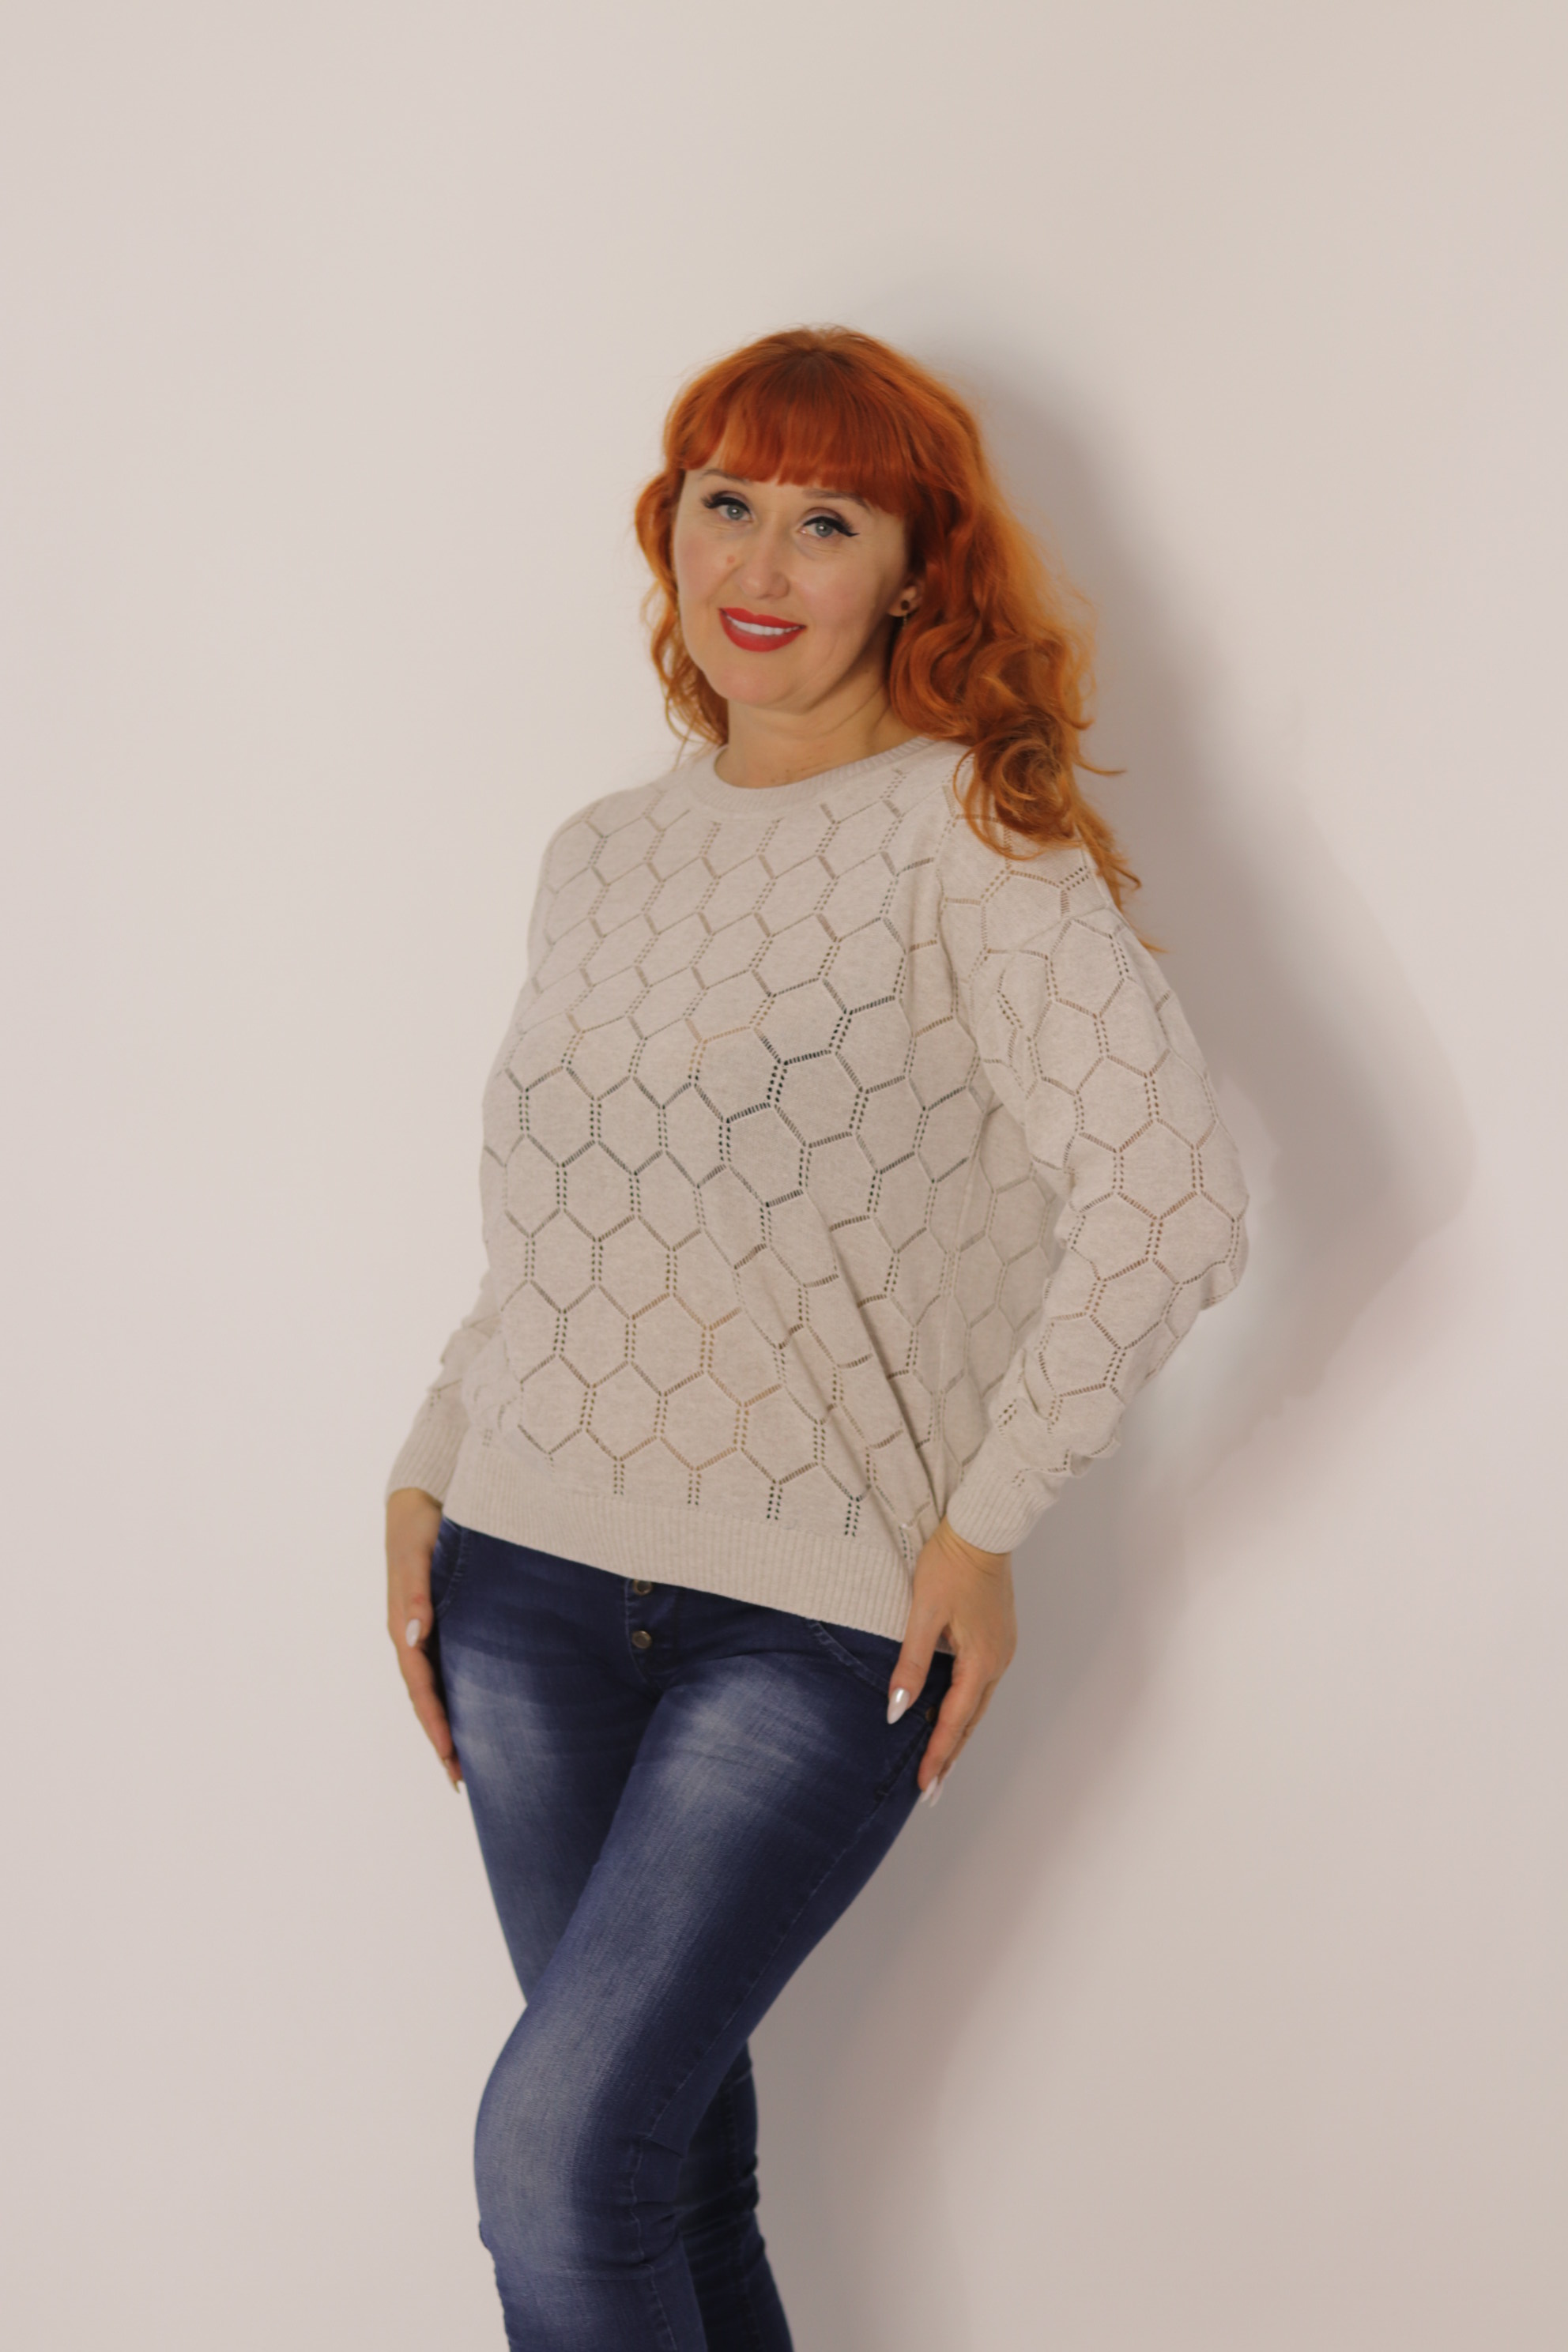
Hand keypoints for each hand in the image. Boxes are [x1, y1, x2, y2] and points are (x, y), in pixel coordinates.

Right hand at [386, 1486, 461, 1788]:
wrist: (425, 1497)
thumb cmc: (419, 1525)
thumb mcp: (415, 1554)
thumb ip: (414, 1594)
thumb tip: (414, 1637)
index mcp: (405, 1627)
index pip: (419, 1686)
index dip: (434, 1722)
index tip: (449, 1754)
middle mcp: (416, 1636)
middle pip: (427, 1698)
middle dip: (442, 1738)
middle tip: (462, 1779)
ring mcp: (430, 1631)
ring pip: (439, 1687)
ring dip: (452, 1723)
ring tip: (471, 1762)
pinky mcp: (446, 1622)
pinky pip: (451, 1667)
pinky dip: (461, 1695)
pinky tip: (480, 1711)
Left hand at [889, 1518, 1015, 1801]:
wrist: (982, 1527)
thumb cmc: (950, 1564)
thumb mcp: (923, 1614)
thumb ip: (911, 1664)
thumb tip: (898, 1710)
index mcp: (981, 1660)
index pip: (955, 1721)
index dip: (938, 1756)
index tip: (924, 1787)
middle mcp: (998, 1661)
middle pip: (971, 1720)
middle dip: (950, 1755)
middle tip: (933, 1789)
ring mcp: (1001, 1649)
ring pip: (977, 1703)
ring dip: (958, 1732)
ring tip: (940, 1761)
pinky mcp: (998, 1637)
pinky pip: (981, 1683)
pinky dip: (965, 1706)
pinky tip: (950, 1712)